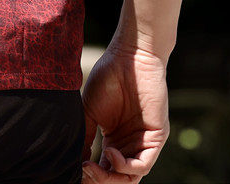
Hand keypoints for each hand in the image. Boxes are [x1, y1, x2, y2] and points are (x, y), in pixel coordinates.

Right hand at [80, 41, 169, 183]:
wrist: (128, 57)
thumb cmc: (108, 77)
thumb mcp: (89, 111)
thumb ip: (84, 136)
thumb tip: (73, 162)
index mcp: (114, 139)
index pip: (104, 169)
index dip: (89, 174)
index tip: (74, 170)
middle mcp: (129, 145)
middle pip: (117, 178)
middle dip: (99, 180)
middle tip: (83, 171)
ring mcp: (143, 143)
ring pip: (130, 177)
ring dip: (112, 178)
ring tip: (94, 167)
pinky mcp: (156, 138)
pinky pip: (143, 165)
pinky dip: (126, 167)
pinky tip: (110, 154)